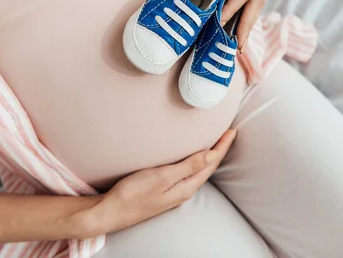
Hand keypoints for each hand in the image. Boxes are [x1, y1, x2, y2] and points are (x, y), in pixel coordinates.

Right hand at [84, 129, 236, 235]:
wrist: (110, 212)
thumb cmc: (133, 194)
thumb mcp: (163, 176)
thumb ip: (189, 166)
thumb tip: (212, 154)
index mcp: (186, 187)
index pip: (211, 163)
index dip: (222, 146)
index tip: (232, 131)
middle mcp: (184, 190)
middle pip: (208, 167)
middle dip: (219, 150)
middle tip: (228, 133)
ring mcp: (174, 191)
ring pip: (198, 170)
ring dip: (208, 156)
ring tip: (216, 143)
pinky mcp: (164, 190)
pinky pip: (187, 173)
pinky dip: (195, 161)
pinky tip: (191, 158)